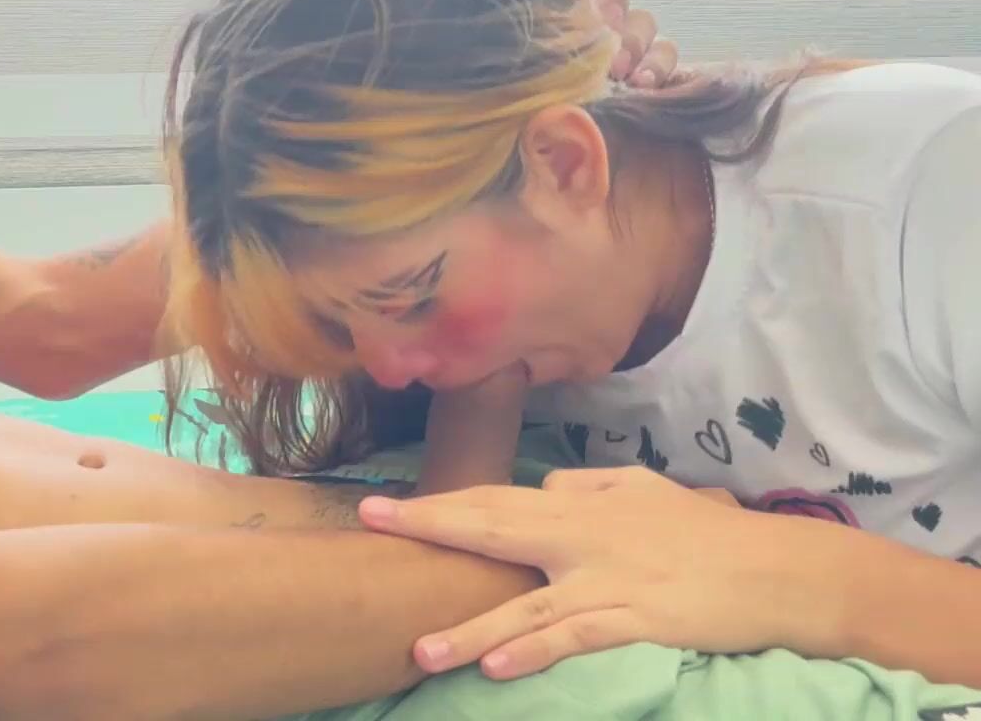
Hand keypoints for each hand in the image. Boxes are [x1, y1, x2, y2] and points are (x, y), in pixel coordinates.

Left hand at [355, 466, 841, 678]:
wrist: (780, 568)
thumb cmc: (711, 531)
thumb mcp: (645, 491)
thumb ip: (587, 486)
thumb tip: (541, 484)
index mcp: (581, 507)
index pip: (493, 501)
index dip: (437, 502)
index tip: (382, 505)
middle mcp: (584, 536)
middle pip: (493, 530)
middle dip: (429, 528)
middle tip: (370, 525)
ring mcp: (610, 579)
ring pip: (527, 606)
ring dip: (471, 630)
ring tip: (422, 650)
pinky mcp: (639, 618)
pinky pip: (577, 638)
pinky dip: (537, 652)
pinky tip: (499, 667)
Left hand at [500, 0, 677, 87]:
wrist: (518, 126)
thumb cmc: (517, 65)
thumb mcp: (512, 9)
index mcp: (579, 5)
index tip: (596, 10)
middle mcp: (607, 26)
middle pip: (632, 8)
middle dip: (621, 24)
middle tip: (605, 47)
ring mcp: (629, 55)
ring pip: (652, 34)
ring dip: (639, 48)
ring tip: (621, 72)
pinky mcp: (646, 83)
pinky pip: (668, 66)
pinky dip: (658, 69)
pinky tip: (641, 83)